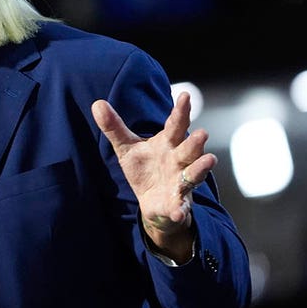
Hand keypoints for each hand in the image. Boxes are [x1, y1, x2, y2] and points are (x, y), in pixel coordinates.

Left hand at [91, 92, 215, 261]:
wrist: (152, 201)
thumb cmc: (145, 168)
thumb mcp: (126, 147)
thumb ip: (114, 127)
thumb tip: (97, 103)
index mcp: (168, 144)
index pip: (175, 125)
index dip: (181, 111)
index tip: (185, 95)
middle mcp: (179, 160)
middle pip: (189, 149)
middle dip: (195, 142)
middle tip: (202, 132)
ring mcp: (180, 182)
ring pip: (193, 174)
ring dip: (200, 168)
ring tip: (209, 160)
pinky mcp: (176, 203)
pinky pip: (180, 206)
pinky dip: (180, 209)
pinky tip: (179, 212)